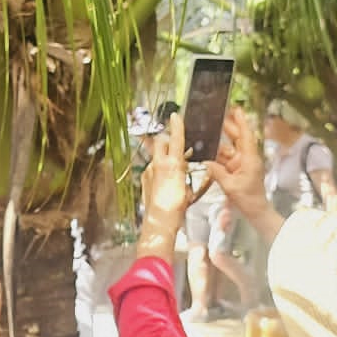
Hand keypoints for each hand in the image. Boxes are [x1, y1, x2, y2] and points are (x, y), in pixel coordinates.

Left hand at [139, 115, 196, 241]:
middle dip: (168, 139)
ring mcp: (149, 170)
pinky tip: (166, 179)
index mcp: (173, 165)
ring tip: (174, 167)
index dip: (177, 126)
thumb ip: (190, 174)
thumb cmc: (176, 208)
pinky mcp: (144, 178)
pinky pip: (153, 167)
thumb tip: (192, 168)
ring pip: (157, 154)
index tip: (176, 115)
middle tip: (177, 145)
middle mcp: (158, 164)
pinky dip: (159, 168)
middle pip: (161, 141)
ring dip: (165, 156)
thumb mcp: (191, 190)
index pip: (176, 139)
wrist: (159, 221)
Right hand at [205, 111, 268, 220]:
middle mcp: (246, 158)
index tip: (236, 109)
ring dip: (218, 143)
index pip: (245, 136)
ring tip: (206, 133)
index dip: (241, 121)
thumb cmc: (248, 199)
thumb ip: (217, 172)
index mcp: (249, 159)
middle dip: (228, 127)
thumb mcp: (230, 186)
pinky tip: (207, 151)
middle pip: (236, 138)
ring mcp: (241, 164)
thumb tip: (206, 161)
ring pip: (228, 148)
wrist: (255, 211)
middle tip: (217, 115)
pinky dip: (216, 155)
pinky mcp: (236, 170)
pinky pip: (225, 159)